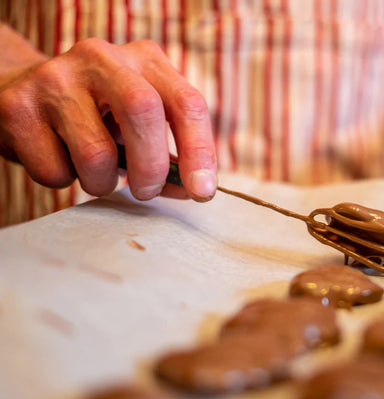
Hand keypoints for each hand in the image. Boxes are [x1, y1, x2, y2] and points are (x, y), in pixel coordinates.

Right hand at [0, 38, 216, 200]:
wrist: (25, 95)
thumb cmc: (96, 117)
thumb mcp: (138, 125)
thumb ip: (169, 155)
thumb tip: (196, 190)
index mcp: (144, 61)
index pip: (186, 102)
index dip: (199, 151)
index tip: (202, 192)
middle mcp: (101, 58)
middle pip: (142, 112)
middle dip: (151, 168)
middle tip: (146, 191)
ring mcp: (56, 78)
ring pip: (96, 154)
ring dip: (102, 182)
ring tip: (95, 172)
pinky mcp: (19, 107)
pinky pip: (55, 170)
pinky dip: (65, 179)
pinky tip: (59, 158)